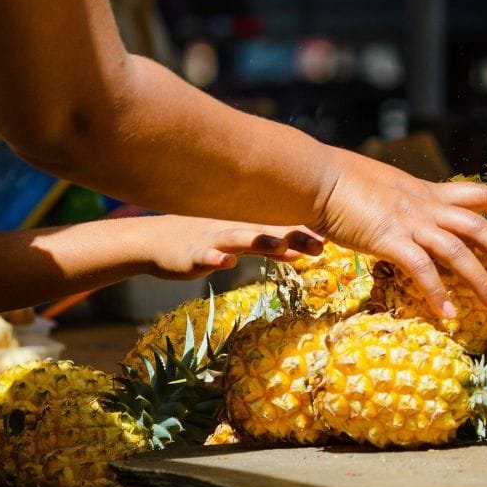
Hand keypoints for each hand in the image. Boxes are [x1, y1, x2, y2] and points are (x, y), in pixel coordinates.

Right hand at [144, 216, 323, 280]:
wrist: (152, 241)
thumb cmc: (202, 241)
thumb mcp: (239, 243)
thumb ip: (269, 246)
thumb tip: (302, 250)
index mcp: (247, 224)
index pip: (281, 225)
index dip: (306, 230)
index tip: (334, 238)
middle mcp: (233, 227)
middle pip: (268, 230)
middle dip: (295, 236)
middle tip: (322, 246)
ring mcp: (211, 239)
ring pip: (238, 239)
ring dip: (260, 242)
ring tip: (283, 247)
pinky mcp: (190, 254)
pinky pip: (203, 256)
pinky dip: (214, 257)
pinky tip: (225, 262)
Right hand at [311, 154, 486, 318]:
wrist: (318, 177)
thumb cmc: (340, 181)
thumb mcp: (383, 187)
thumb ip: (400, 201)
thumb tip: (402, 212)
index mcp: (426, 192)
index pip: (479, 195)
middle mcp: (425, 207)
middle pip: (479, 228)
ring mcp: (409, 223)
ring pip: (459, 252)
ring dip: (481, 281)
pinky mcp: (389, 240)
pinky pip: (422, 270)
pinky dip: (438, 294)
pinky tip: (449, 316)